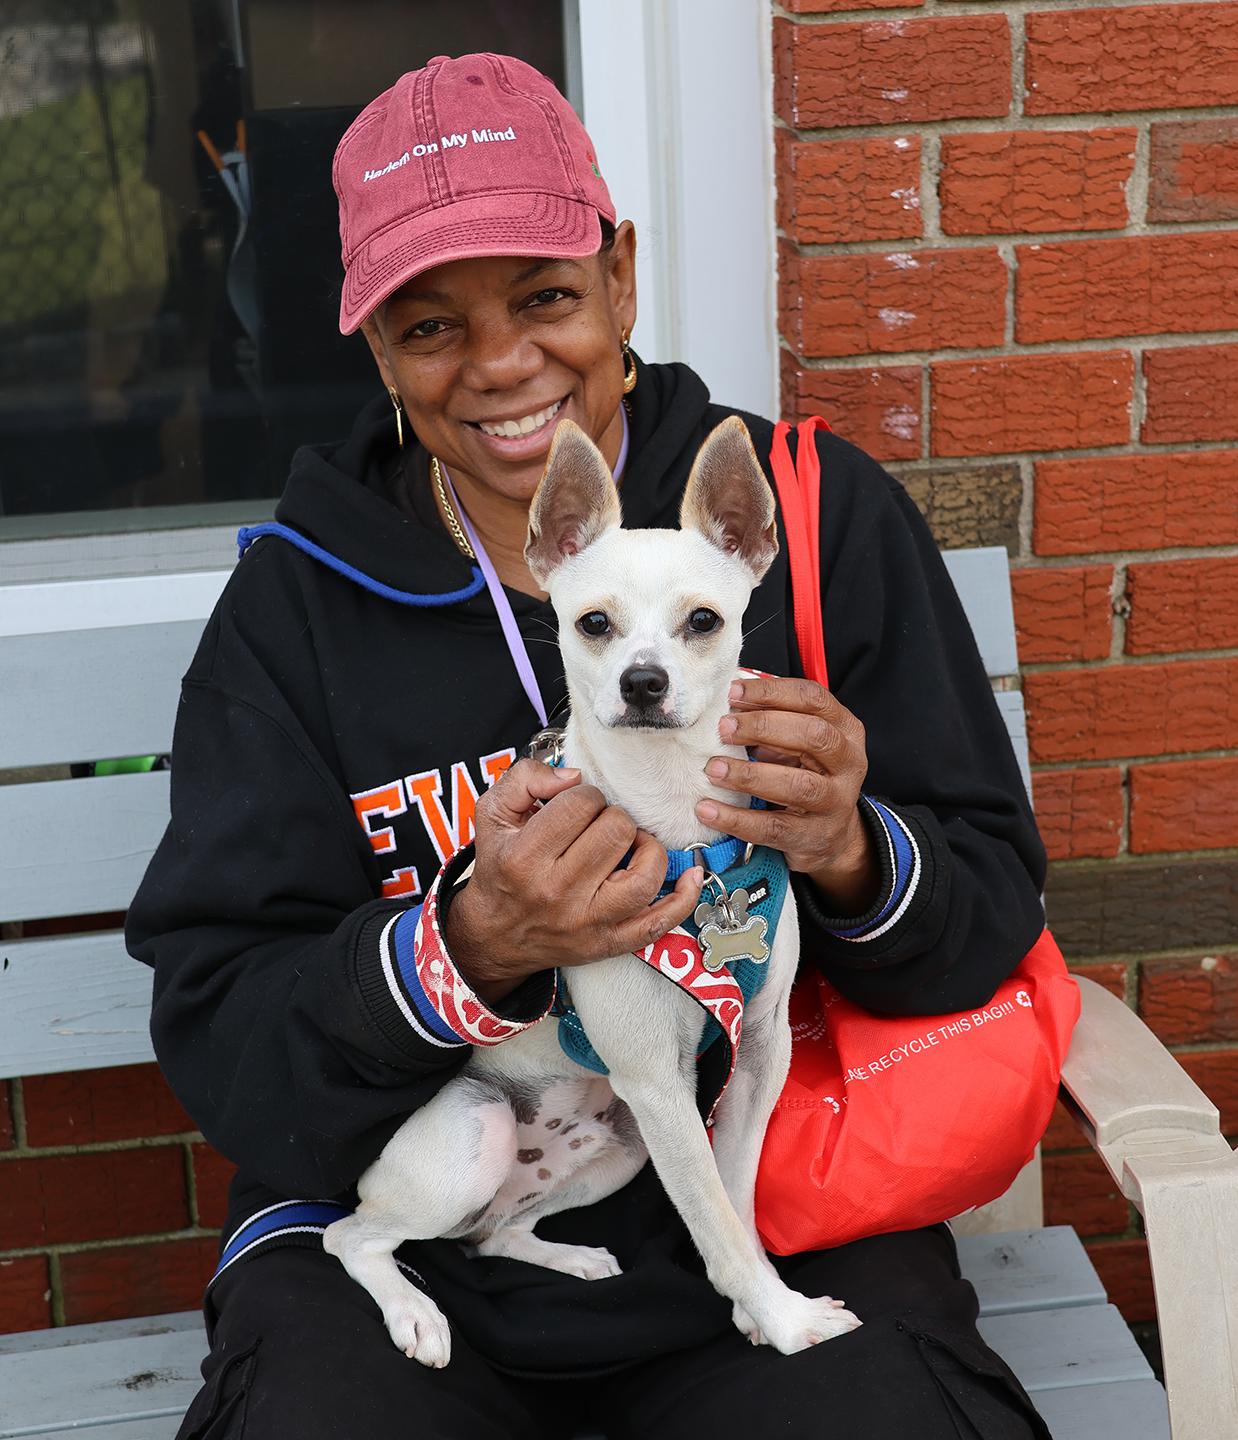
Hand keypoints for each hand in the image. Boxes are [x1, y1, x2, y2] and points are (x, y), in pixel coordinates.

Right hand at [444, 758, 701, 1004]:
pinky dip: (682, 899)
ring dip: (646, 848)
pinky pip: (658, 923)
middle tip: (597, 827)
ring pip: (644, 875)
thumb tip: (573, 776)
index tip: (575, 806)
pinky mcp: (608, 943)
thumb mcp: (492, 814)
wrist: (495, 935)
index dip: (585, 795)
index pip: (581, 804)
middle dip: (612, 817)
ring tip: (631, 844)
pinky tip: (690, 875)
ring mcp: (587, 922)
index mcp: (526, 857)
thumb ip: (525, 778)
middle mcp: (557, 892)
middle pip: (617, 832)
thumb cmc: (500, 868)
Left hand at [694, 675, 880, 916]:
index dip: (771, 692)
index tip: (733, 692)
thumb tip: (728, 699)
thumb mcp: (799, 742)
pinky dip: (737, 818)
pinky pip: (774, 827)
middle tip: (723, 729)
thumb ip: (773, 718)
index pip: (813, 699)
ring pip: (798, 785)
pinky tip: (708, 809)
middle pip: (813, 736)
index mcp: (845, 729)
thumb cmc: (806, 774)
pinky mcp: (815, 836)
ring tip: (713, 769)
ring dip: (750, 775)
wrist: (830, 835)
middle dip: (764, 727)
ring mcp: (836, 802)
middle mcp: (848, 762)